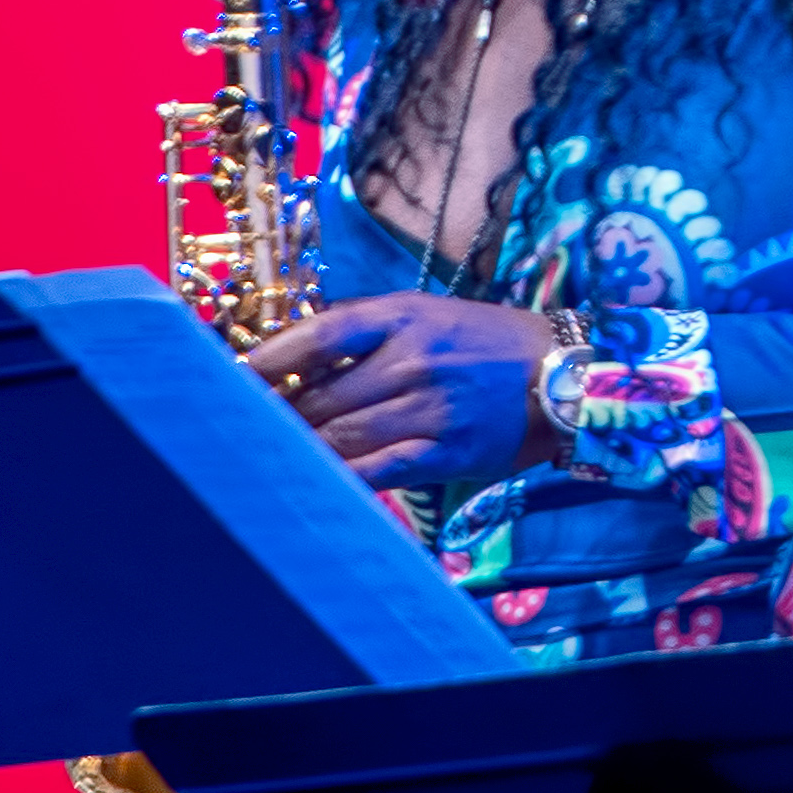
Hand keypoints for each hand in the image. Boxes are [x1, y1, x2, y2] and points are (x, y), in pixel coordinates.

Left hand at [243, 292, 563, 488]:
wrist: (566, 374)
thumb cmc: (487, 341)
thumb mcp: (428, 313)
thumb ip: (364, 328)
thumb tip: (289, 354)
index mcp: (406, 318)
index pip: (318, 336)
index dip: (265, 359)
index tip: (226, 376)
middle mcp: (415, 362)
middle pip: (319, 397)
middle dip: (274, 416)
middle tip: (237, 427)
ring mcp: (431, 410)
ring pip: (341, 437)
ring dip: (300, 447)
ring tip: (267, 454)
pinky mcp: (447, 452)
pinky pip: (377, 470)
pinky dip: (340, 476)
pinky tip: (312, 478)